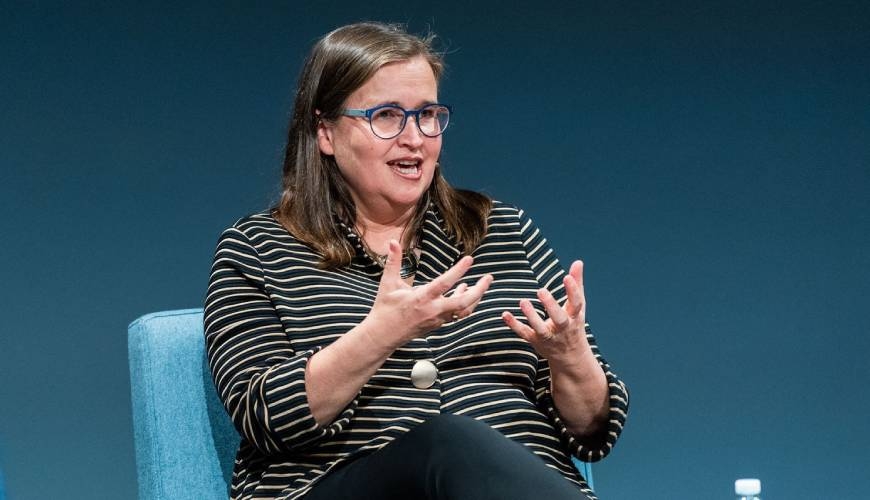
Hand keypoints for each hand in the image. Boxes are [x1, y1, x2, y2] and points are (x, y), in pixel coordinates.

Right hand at [365, 240, 492, 349]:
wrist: (383, 335)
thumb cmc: (385, 308)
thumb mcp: (387, 283)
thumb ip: (393, 262)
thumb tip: (392, 241)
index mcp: (421, 298)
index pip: (445, 283)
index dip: (459, 270)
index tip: (470, 259)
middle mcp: (432, 310)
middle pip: (463, 303)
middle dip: (479, 290)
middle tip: (489, 278)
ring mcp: (437, 319)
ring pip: (463, 310)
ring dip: (475, 298)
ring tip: (481, 284)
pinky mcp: (438, 324)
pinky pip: (457, 315)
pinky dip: (464, 304)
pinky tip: (464, 293)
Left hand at [502, 260, 588, 363]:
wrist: (570, 357)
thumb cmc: (573, 324)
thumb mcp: (577, 306)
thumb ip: (576, 284)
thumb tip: (578, 262)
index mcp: (575, 316)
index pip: (577, 303)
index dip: (573, 291)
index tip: (566, 277)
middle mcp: (563, 327)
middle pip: (559, 318)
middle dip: (550, 306)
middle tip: (541, 290)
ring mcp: (549, 336)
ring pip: (540, 328)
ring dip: (531, 316)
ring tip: (523, 301)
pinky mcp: (536, 341)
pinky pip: (524, 333)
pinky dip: (514, 325)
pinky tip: (505, 314)